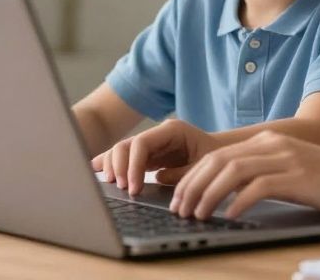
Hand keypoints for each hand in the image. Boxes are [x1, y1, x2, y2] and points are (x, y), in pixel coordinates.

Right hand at [91, 118, 220, 194]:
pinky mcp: (147, 155)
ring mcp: (151, 144)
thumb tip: (156, 178)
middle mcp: (157, 134)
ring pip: (121, 150)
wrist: (222, 155)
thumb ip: (181, 173)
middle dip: (119, 167)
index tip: (133, 187)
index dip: (133, 165)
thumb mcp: (203, 166)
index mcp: (172, 130)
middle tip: (124, 189)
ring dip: (113, 167)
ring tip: (113, 185)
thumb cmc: (216, 159)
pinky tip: (96, 169)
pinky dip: (111, 163)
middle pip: (126, 145)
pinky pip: (124, 157)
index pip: (141, 143)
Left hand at [168, 131, 319, 220]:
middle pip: (219, 161)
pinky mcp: (298, 176)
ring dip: (209, 194)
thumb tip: (228, 195)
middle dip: (193, 186)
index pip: (218, 155)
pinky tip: (229, 217)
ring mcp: (286, 158)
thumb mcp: (290, 172)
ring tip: (197, 215)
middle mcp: (273, 144)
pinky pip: (259, 187)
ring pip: (232, 171)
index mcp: (268, 141)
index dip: (193, 176)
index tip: (180, 198)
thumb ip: (262, 176)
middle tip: (180, 209)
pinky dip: (238, 201)